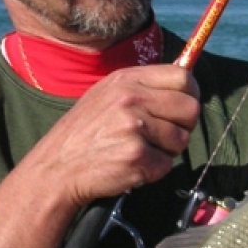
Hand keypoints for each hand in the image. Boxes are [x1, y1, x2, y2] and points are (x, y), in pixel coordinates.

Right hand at [22, 64, 199, 206]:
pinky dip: (153, 171)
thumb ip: (142, 88)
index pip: (183, 77)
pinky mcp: (137, 156)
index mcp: (127, 79)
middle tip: (162, 136)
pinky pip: (167, 165)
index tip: (182, 108)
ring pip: (182, 139)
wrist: (56, 167)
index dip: (190, 94)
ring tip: (138, 150)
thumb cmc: (85, 133)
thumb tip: (185, 85)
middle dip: (183, 126)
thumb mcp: (107, 95)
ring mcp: (135, 128)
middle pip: (190, 108)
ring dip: (166, 151)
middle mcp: (132, 99)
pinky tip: (130, 166)